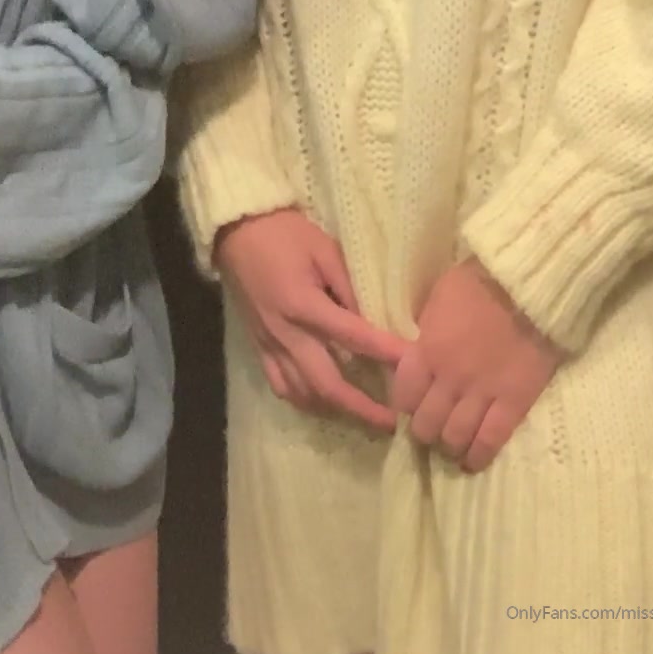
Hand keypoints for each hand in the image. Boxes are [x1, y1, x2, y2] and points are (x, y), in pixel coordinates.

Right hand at [215, 208, 408, 431]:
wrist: (238, 231)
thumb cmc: (286, 233)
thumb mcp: (325, 249)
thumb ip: (349, 287)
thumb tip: (373, 321)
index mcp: (304, 304)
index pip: (354, 337)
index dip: (386, 354)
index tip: (414, 367)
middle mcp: (286, 333)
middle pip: (327, 384)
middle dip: (361, 407)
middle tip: (393, 422)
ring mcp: (269, 344)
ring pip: (303, 393)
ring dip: (335, 409)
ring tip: (363, 415)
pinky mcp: (258, 347)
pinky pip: (281, 385)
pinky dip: (304, 399)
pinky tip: (323, 401)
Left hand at [391, 259, 562, 472]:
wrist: (529, 284)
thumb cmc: (480, 282)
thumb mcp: (438, 299)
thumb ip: (426, 331)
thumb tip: (419, 352)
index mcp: (427, 350)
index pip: (404, 395)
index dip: (406, 406)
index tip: (413, 406)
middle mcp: (449, 378)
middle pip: (426, 424)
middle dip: (426, 431)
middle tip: (433, 429)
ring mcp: (482, 393)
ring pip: (455, 437)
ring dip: (450, 446)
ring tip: (453, 445)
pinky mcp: (514, 402)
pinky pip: (491, 440)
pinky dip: (478, 456)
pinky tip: (473, 461)